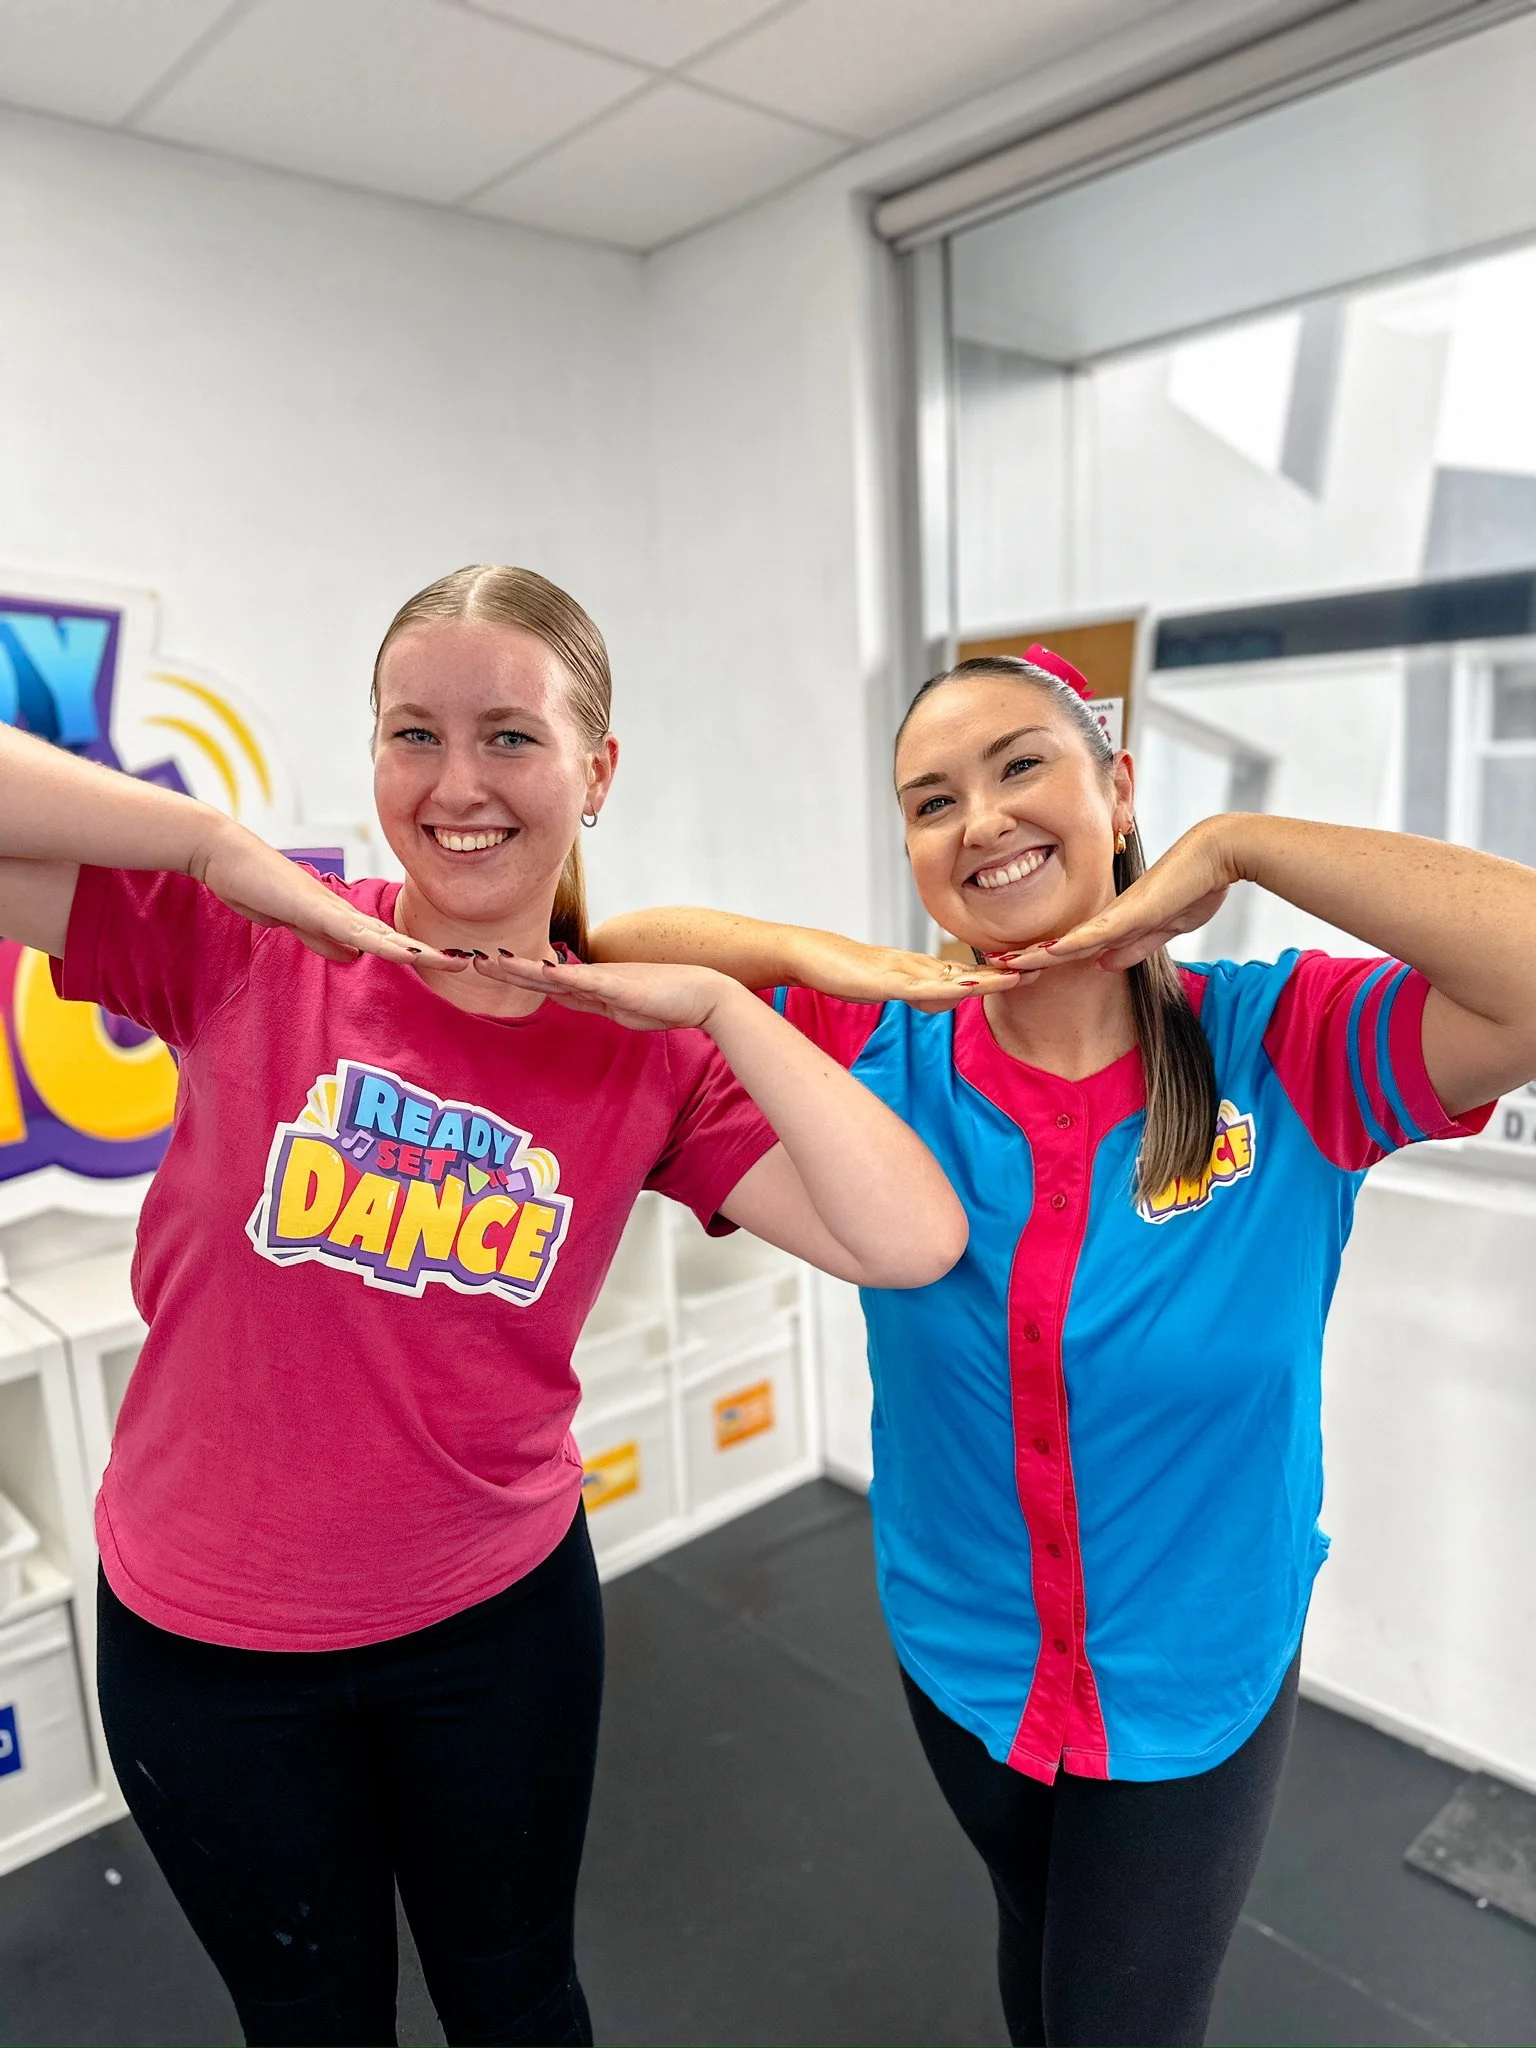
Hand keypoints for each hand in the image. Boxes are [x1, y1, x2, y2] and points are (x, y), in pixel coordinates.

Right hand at [196, 820, 457, 969]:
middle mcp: (342, 912)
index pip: (383, 941)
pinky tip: (406, 954)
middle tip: (465, 962)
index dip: (413, 953)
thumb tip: (352, 958)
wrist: (224, 856)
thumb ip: (321, 939)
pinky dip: (382, 945)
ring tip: (452, 962)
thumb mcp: (292, 922)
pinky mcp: (316, 910)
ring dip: (417, 951)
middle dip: (428, 953)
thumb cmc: (253, 885)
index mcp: (337, 919)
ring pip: (383, 936)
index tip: (442, 965)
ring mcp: (331, 910)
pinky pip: (355, 932)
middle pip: (393, 938)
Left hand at [474, 953, 731, 1030]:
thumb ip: (593, 1001)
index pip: (545, 980)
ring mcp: (606, 981)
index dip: (515, 972)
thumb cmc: (667, 1001)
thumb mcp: (620, 1007)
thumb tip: (565, 994)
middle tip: (471, 959)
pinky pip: (588, 982)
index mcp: (592, 986)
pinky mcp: (622, 988)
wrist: (704, 996)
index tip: (486, 964)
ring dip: (524, 968)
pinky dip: (564, 976)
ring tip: (493, 960)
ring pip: (556, 974)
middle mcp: (593, 979)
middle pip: (541, 973)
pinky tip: (543, 970)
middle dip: (506, 967)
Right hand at [791, 931, 1019, 1011]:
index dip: (998, 975)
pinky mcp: (883, 981)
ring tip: (1019, 976)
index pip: (966, 974)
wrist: (804, 952)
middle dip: (1006, 972)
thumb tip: (938, 998)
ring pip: (952, 977)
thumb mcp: (885, 986)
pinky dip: (946, 987)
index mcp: (919, 969)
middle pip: (969, 972)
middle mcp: (916, 966)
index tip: (1030, 972)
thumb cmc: (841, 969)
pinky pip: (919, 986)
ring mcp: (901, 972)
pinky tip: (966, 988)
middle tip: (1045, 965)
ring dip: (986, 978)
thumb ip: (912, 990)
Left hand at [994, 823, 1235, 972]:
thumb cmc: (1195, 886)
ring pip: (1067, 941)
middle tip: (992, 968)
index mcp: (1116, 924)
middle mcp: (1109, 918)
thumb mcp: (1164, 929)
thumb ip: (1134, 947)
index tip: (1016, 969)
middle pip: (1060, 944)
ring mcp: (1117, 914)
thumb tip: (1099, 965)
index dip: (1043, 959)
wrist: (1215, 855)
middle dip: (1028, 958)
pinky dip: (1070, 945)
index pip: (1071, 947)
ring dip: (1035, 955)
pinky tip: (1046, 954)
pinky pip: (1095, 932)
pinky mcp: (1132, 911)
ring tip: (1001, 965)